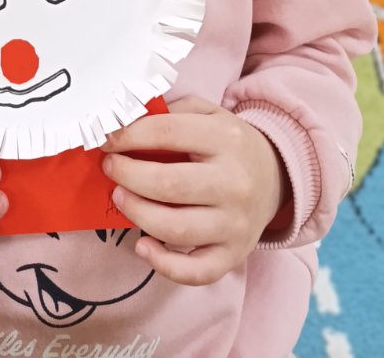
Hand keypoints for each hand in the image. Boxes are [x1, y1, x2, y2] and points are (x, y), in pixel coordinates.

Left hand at [102, 97, 286, 285]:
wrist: (276, 176)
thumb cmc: (229, 144)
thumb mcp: (208, 113)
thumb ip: (171, 113)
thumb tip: (124, 124)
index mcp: (226, 139)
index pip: (167, 133)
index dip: (129, 136)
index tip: (106, 140)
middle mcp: (234, 182)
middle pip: (168, 184)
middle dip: (128, 176)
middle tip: (110, 168)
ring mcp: (236, 223)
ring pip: (175, 228)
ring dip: (136, 213)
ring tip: (121, 197)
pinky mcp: (234, 255)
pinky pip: (196, 271)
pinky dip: (164, 264)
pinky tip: (143, 246)